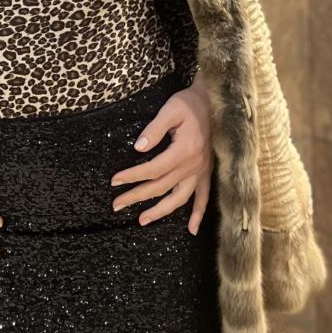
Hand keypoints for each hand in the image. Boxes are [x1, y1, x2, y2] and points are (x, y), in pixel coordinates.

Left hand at [109, 71, 213, 234]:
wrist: (216, 102)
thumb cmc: (190, 104)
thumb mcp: (171, 110)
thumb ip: (154, 129)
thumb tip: (138, 148)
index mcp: (183, 151)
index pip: (152, 169)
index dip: (132, 176)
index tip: (115, 181)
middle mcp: (193, 165)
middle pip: (160, 187)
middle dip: (136, 197)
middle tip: (117, 205)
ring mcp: (201, 172)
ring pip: (179, 198)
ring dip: (160, 211)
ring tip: (142, 220)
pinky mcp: (206, 173)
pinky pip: (204, 198)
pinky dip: (198, 214)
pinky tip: (192, 230)